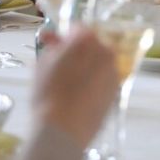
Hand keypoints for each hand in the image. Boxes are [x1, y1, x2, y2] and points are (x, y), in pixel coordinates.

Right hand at [33, 27, 117, 147]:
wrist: (63, 130)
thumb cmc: (47, 93)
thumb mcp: (42, 63)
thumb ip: (52, 47)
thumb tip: (56, 41)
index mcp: (87, 39)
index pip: (78, 29)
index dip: (64, 37)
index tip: (54, 46)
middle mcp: (105, 51)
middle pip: (92, 44)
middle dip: (78, 51)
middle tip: (61, 65)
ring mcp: (114, 71)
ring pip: (100, 62)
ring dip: (88, 66)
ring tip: (70, 83)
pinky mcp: (116, 90)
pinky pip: (105, 79)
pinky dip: (95, 82)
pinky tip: (80, 95)